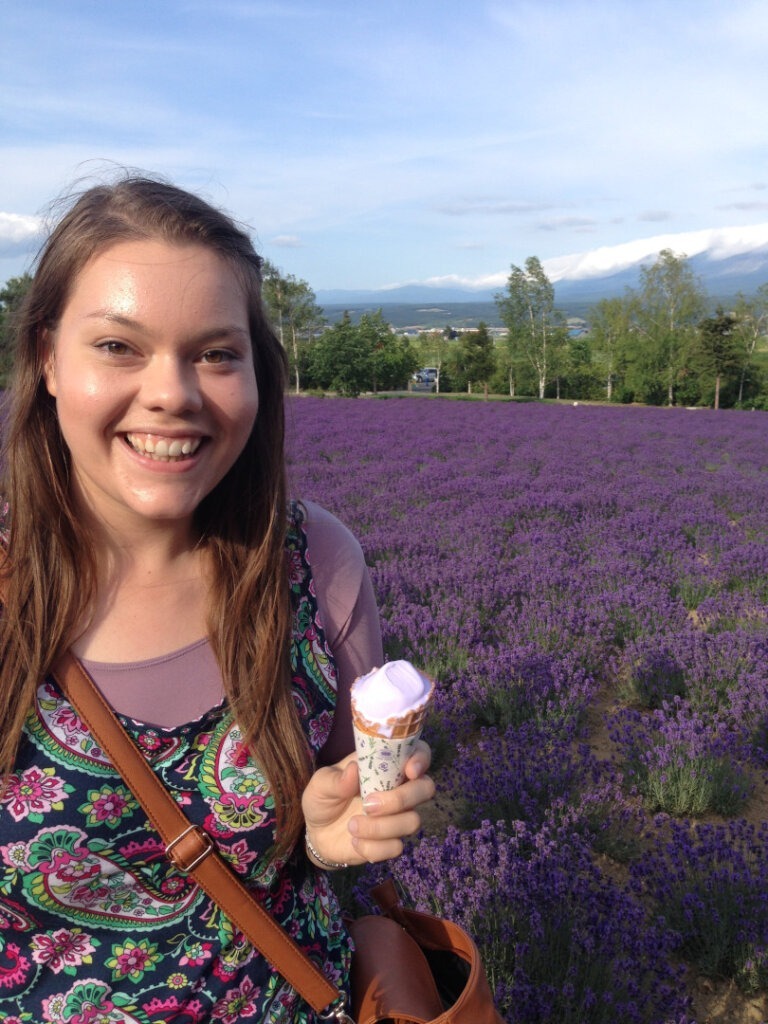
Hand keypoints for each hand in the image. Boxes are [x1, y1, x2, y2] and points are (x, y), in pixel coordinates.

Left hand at [301, 740, 434, 866]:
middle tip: (368, 805)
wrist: (316, 833)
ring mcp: (398, 817)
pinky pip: (396, 847)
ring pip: (412, 821)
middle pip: (425, 788)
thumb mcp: (321, 784)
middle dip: (401, 799)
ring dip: (380, 827)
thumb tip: (353, 769)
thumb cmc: (323, 798)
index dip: (421, 759)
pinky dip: (372, 847)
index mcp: (386, 766)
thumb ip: (336, 779)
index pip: (419, 753)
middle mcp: (399, 789)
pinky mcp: (391, 843)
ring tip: (351, 826)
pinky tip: (354, 842)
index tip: (409, 771)